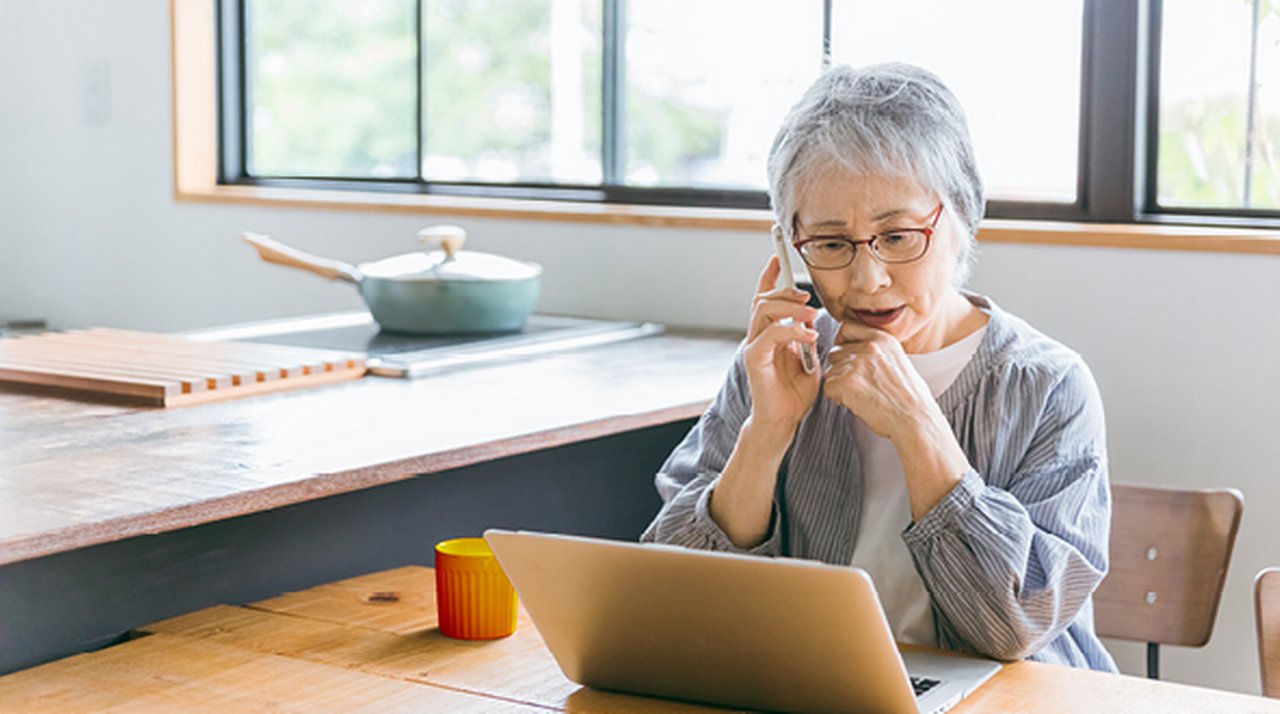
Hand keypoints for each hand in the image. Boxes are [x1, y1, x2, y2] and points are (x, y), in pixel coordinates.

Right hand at [742, 256, 820, 432]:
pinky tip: (809, 336)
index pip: (765, 298)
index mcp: (770, 334)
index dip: (770, 276)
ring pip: (764, 311)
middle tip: (806, 295)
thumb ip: (808, 338)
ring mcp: (754, 346)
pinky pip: (771, 335)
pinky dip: (792, 331)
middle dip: (784, 290)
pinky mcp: (755, 359)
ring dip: (789, 307)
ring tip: (811, 313)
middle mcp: (758, 336)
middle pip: (763, 300)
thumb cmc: (795, 393)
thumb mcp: (808, 358)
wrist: (783, 421)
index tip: (778, 257)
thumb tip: (815, 320)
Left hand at [824, 319, 970, 519]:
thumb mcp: (899, 368)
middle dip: (840, 367)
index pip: (848, 328)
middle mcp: (871, 344)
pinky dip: (838, 401)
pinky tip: (859, 408)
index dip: (846, 347)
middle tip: (864, 390)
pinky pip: (828, 389)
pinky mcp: (846, 382)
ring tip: (866, 400)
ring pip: (829, 369)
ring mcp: (857, 361)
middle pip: (834, 349)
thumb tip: (854, 339)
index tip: (855, 364)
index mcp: (885, 338)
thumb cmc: (911, 405)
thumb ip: (877, 352)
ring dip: (839, 386)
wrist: (919, 430)